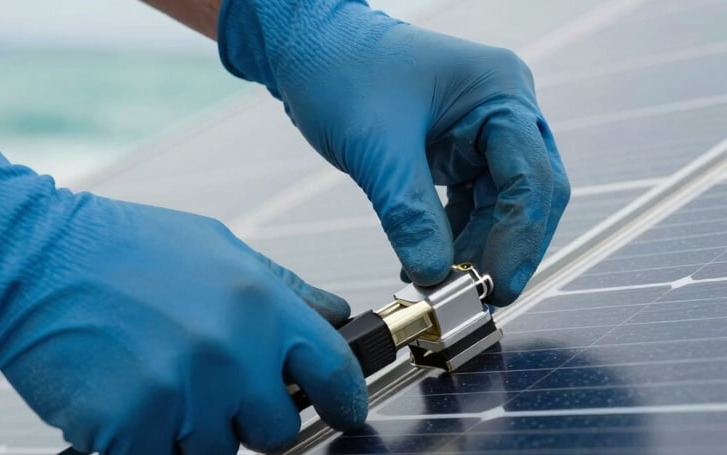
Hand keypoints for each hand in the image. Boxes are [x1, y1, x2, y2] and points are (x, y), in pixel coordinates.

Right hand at [0, 130, 366, 453]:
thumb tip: (334, 314)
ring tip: (164, 378)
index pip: (334, 370)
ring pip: (219, 451)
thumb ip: (285, 289)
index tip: (345, 409)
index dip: (347, 397)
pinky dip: (153, 441)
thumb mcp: (221, 248)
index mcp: (260, 304)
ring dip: (197, 429)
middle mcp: (230, 352)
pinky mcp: (132, 428)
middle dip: (253, 416)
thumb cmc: (127, 249)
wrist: (37, 259)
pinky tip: (134, 396)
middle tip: (216, 385)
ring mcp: (182, 394)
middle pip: (278, 428)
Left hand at [219, 0, 569, 305]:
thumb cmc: (341, 68)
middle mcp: (502, 110)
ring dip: (475, 249)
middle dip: (503, 248)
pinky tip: (429, 265)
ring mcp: (481, 131)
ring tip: (442, 288)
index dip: (521, 239)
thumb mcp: (376, 145)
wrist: (309, 48)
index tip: (498, 287)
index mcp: (500, 92)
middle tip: (477, 297)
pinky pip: (469, 204)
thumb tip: (434, 276)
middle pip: (527, 195)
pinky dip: (453, 237)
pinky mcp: (457, 150)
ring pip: (498, 206)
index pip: (531, 177)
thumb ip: (408, 213)